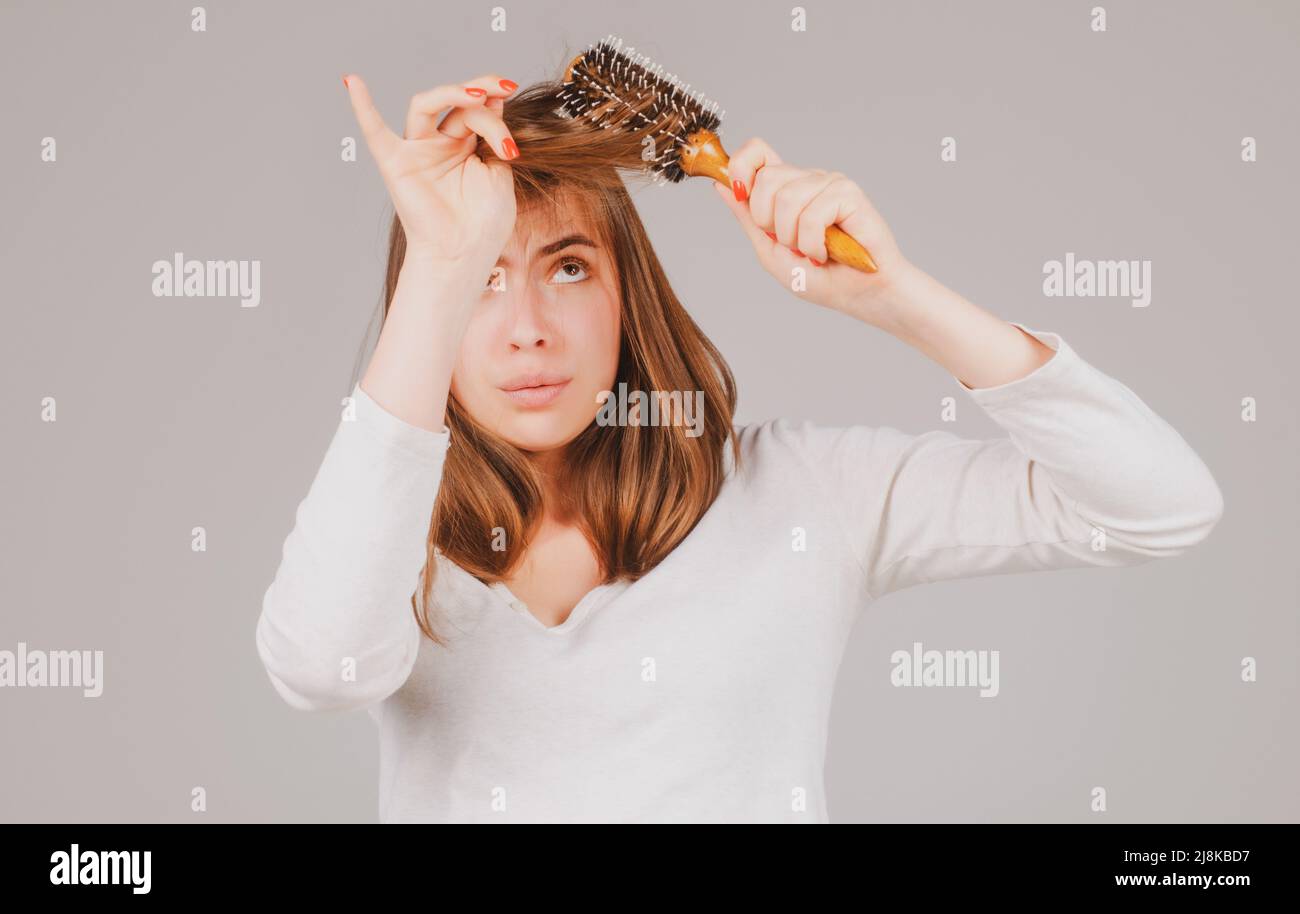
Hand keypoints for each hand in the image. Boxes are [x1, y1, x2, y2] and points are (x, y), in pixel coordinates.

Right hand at [343, 72, 519, 272]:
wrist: (465, 253)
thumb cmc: (485, 221)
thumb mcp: (499, 171)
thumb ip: (494, 134)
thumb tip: (494, 98)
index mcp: (467, 146)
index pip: (479, 110)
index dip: (496, 100)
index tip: (514, 95)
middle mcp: (441, 144)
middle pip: (458, 104)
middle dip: (483, 94)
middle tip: (505, 89)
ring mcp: (418, 151)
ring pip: (428, 105)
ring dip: (454, 92)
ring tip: (479, 95)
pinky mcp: (396, 163)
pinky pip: (374, 131)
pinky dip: (362, 106)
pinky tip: (352, 81)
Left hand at [713, 137, 909, 320]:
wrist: (857, 295)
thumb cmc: (819, 277)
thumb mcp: (769, 249)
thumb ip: (747, 217)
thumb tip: (721, 185)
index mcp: (786, 189)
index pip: (756, 152)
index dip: (741, 166)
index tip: (741, 193)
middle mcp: (807, 180)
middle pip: (766, 177)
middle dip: (768, 221)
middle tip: (791, 243)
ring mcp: (828, 183)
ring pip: (786, 198)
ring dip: (794, 239)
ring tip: (812, 251)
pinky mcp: (848, 193)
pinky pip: (812, 213)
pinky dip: (813, 244)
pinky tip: (826, 253)